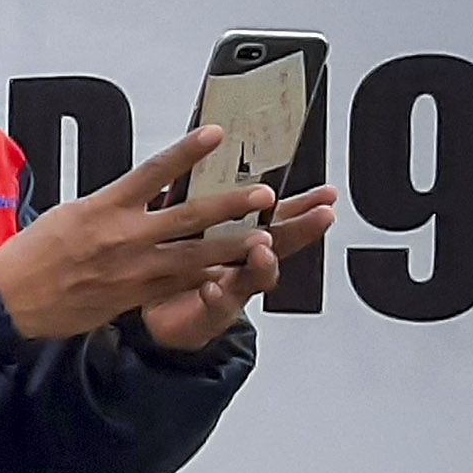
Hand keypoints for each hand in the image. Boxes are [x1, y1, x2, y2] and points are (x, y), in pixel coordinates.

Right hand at [0, 126, 281, 342]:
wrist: (9, 298)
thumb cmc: (31, 256)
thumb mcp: (68, 214)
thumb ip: (109, 206)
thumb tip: (134, 197)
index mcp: (105, 207)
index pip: (154, 171)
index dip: (188, 151)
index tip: (215, 134)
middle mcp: (124, 235)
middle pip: (187, 215)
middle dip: (229, 203)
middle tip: (261, 194)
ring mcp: (133, 268)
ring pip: (193, 253)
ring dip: (231, 244)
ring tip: (263, 237)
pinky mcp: (133, 296)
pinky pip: (177, 284)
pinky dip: (204, 278)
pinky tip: (229, 274)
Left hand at [141, 181, 337, 351]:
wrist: (147, 316)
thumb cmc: (166, 267)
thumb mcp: (184, 226)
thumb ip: (198, 198)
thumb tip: (207, 155)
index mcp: (235, 238)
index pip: (275, 218)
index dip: (302, 207)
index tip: (325, 194)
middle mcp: (239, 264)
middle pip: (277, 245)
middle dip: (301, 230)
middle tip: (319, 216)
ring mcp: (229, 290)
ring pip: (254, 277)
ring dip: (262, 263)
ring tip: (263, 249)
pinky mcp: (207, 314)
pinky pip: (216, 308)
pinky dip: (217, 298)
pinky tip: (212, 287)